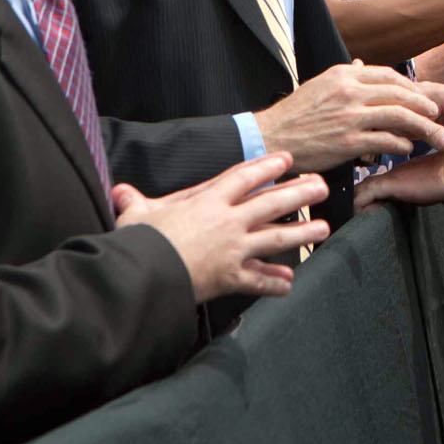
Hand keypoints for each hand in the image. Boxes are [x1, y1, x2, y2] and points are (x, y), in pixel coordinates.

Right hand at [114, 152, 330, 302]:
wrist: (142, 275)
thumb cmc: (139, 242)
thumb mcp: (136, 216)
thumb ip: (135, 203)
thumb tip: (121, 193)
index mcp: (207, 201)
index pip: (243, 177)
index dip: (266, 166)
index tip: (285, 160)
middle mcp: (227, 222)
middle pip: (272, 203)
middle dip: (300, 193)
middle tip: (321, 187)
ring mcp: (233, 250)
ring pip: (276, 238)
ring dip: (302, 233)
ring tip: (322, 228)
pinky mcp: (230, 278)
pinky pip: (258, 281)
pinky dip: (274, 283)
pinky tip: (288, 283)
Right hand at [254, 61, 443, 172]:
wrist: (271, 137)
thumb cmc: (296, 114)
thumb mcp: (320, 85)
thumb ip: (347, 75)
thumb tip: (364, 64)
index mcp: (344, 75)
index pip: (388, 75)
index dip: (410, 87)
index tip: (422, 97)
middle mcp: (349, 91)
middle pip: (401, 94)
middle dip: (425, 105)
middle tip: (440, 114)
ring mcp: (350, 116)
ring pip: (400, 115)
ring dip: (424, 126)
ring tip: (437, 135)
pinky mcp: (348, 141)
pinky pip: (386, 140)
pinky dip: (402, 144)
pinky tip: (408, 148)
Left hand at [353, 149, 443, 211]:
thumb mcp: (439, 190)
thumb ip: (429, 194)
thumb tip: (438, 202)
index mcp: (406, 173)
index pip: (380, 185)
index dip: (372, 199)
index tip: (370, 213)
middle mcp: (396, 172)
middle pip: (366, 186)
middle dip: (360, 203)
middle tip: (359, 220)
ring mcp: (392, 176)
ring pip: (360, 190)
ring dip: (357, 206)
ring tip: (359, 221)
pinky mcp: (390, 183)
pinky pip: (363, 195)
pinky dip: (360, 208)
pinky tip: (364, 218)